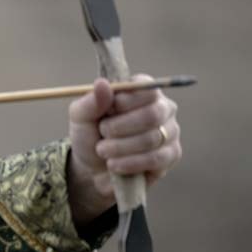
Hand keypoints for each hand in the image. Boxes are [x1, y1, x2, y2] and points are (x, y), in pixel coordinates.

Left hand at [67, 74, 181, 223]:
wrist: (91, 168)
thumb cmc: (90, 135)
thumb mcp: (81, 117)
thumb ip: (90, 101)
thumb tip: (102, 84)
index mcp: (143, 92)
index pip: (147, 88)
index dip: (125, 101)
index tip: (106, 112)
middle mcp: (162, 108)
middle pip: (153, 114)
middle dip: (120, 127)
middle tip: (102, 133)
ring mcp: (170, 132)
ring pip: (152, 138)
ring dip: (120, 147)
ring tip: (102, 150)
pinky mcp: (171, 155)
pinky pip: (156, 158)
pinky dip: (130, 163)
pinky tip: (114, 164)